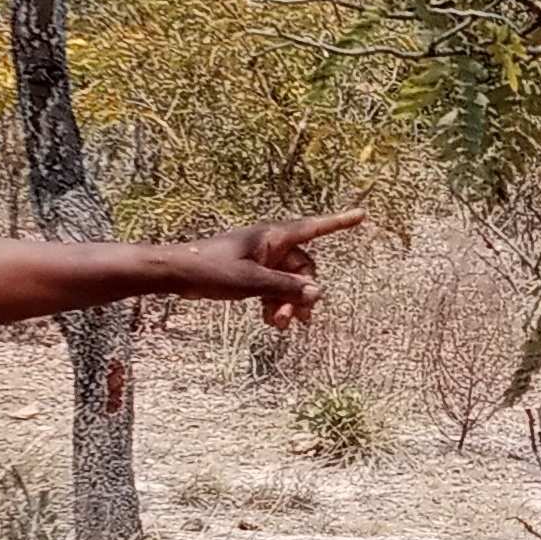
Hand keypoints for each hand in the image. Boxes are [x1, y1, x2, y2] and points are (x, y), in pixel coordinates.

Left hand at [164, 211, 365, 328]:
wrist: (178, 273)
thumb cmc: (211, 269)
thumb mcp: (251, 282)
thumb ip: (285, 287)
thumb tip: (318, 293)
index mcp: (274, 237)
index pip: (314, 228)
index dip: (339, 222)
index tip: (362, 215)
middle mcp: (271, 246)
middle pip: (303, 268)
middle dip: (302, 294)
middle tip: (296, 320)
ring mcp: (261, 260)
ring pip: (288, 282)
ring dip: (287, 303)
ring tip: (277, 324)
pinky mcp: (250, 273)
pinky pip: (273, 288)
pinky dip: (274, 303)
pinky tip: (268, 320)